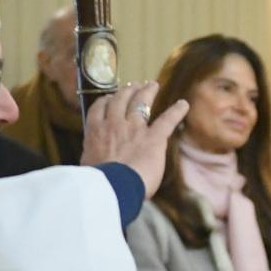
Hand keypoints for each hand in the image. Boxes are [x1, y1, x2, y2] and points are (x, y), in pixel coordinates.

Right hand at [81, 81, 187, 198]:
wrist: (113, 186)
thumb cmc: (97, 182)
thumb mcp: (87, 164)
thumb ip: (92, 154)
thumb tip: (94, 160)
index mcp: (95, 131)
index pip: (99, 108)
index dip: (106, 100)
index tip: (109, 97)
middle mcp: (114, 124)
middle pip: (120, 100)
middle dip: (127, 90)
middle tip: (133, 85)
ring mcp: (135, 128)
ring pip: (140, 102)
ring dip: (146, 92)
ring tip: (152, 85)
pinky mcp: (154, 137)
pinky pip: (167, 120)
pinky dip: (177, 111)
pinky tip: (184, 104)